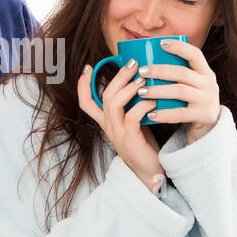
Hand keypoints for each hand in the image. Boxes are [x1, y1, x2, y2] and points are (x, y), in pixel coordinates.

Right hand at [77, 59, 164, 192]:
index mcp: (106, 122)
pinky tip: (153, 100)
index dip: (83, 85)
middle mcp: (108, 126)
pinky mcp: (130, 140)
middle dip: (117, 77)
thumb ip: (131, 105)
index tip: (88, 67)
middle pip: (104, 96)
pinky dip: (142, 105)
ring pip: (113, 104)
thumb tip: (139, 81)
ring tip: (143, 79)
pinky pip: (132, 117)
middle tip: (132, 63)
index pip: (85, 102)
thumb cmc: (144, 145)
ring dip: (128, 88)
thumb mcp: (133, 123)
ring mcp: (117, 133)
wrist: (150, 173)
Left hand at [133, 39, 221, 144]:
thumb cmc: (190, 104)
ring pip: (180, 91)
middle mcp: (210, 84)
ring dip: (158, 90)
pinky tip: (150, 114)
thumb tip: (146, 59)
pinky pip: (180, 113)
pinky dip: (164, 113)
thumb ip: (176, 75)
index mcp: (205, 73)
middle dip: (160, 70)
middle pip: (182, 72)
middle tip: (142, 72)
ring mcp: (208, 100)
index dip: (179, 47)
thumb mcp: (189, 87)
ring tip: (142, 92)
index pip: (195, 54)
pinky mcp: (205, 116)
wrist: (207, 131)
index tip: (160, 43)